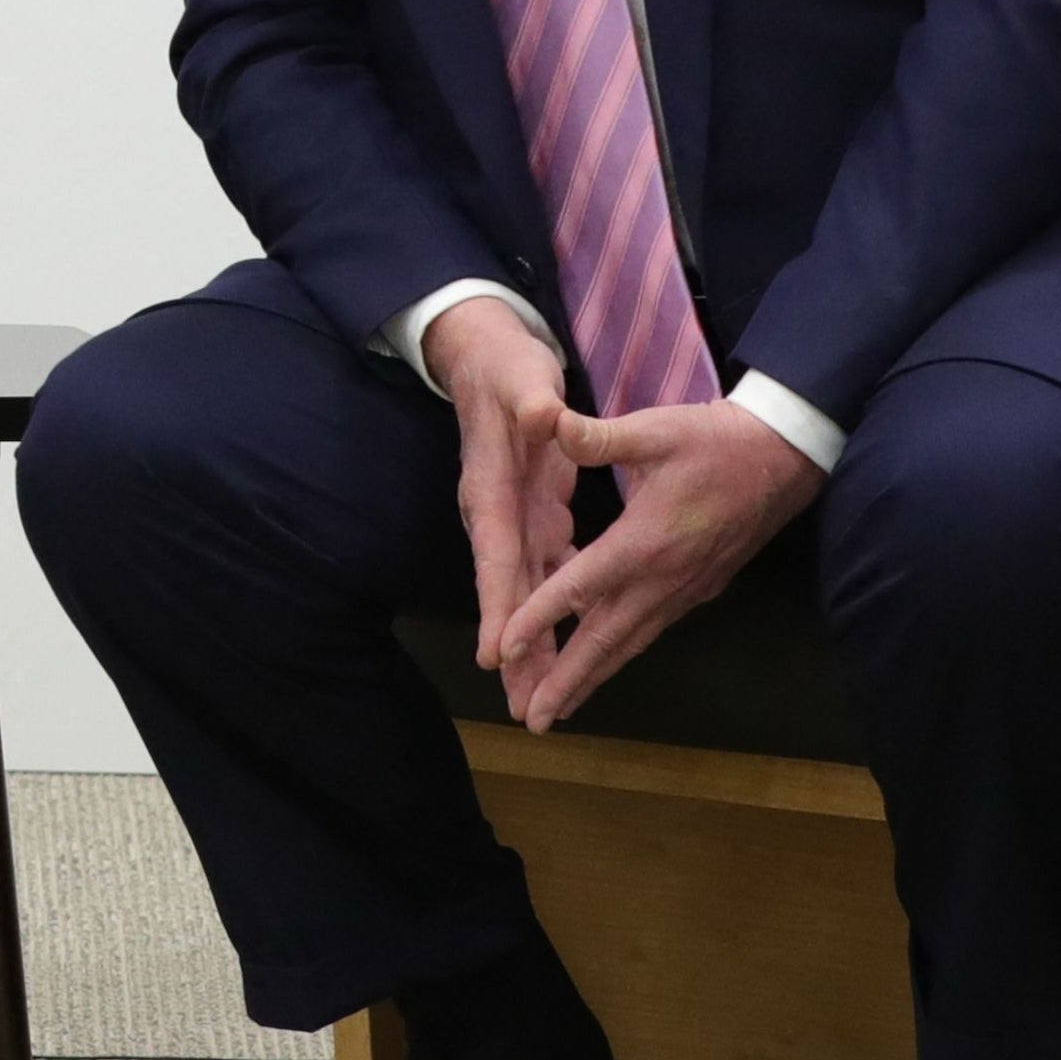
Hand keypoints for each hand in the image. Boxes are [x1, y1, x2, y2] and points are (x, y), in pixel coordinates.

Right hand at [424, 296, 578, 717]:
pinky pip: (544, 571)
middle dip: (514, 650)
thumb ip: (534, 398)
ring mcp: (513, 517)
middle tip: (524, 705)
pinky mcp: (532, 513)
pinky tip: (573, 640)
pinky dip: (554, 610)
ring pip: (525, 590)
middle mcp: (497, 512)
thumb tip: (543, 413)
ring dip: (534, 642)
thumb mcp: (522, 374)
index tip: (494, 653)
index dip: (497, 604)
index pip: (496, 553)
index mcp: (493, 486)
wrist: (487, 354)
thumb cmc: (506, 366)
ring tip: (543, 695)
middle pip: (506, 591)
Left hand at [496, 399, 827, 731]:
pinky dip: (621, 653)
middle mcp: (662, 578)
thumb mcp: (655, 429)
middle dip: (567, 682)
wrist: (786, 457)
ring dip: (593, 678)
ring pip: (630, 643)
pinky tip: (602, 662)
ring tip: (559, 710)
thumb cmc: (716, 441)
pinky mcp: (699, 589)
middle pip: (605, 639)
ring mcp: (684, 590)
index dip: (539, 619)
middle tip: (533, 721)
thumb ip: (599, 435)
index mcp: (643, 542)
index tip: (505, 650)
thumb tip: (549, 423)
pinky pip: (650, 630)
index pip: (580, 588)